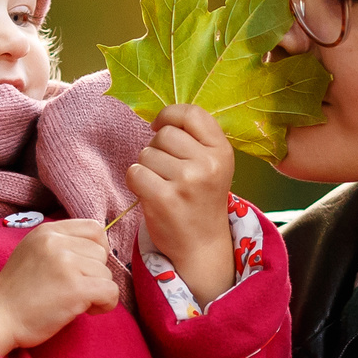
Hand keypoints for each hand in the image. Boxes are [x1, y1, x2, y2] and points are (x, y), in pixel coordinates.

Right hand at [0, 220, 117, 356]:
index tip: (85, 268)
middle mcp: (56, 242)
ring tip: (73, 301)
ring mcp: (65, 263)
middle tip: (73, 290)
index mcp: (47, 231)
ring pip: (107, 273)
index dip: (97, 250)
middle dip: (94, 274)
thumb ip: (61, 246)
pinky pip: (111, 291)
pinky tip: (86, 311)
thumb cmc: (16, 293)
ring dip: (97, 291)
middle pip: (101, 253)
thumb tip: (100, 251)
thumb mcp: (33, 253)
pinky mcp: (75, 287)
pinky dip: (105, 304)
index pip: (94, 228)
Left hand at [130, 103, 238, 302]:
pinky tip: (150, 194)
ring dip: (146, 168)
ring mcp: (186, 181)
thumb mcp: (212, 165)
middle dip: (157, 148)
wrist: (201, 245)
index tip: (159, 126)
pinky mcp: (164, 199)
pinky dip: (136, 182)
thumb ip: (195, 138)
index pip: (191, 113)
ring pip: (146, 154)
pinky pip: (135, 173)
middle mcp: (207, 164)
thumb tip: (160, 117)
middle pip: (164, 134)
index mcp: (222, 151)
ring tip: (162, 185)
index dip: (169, 114)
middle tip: (167, 171)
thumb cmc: (201, 199)